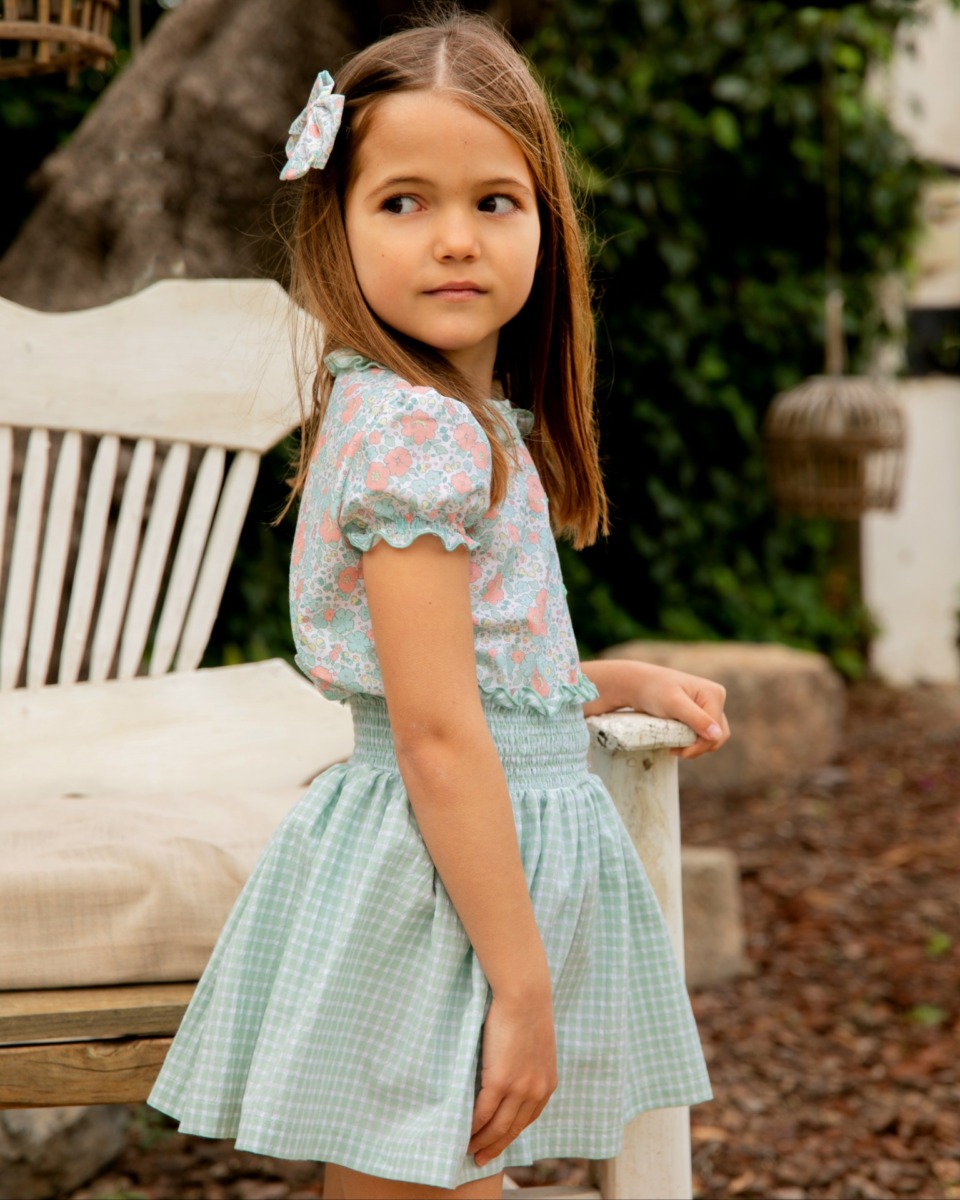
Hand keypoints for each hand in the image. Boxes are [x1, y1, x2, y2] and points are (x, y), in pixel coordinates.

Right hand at [468, 992, 557, 1167]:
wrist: (525, 995)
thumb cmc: (526, 1012)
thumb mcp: (535, 1046)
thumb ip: (527, 1068)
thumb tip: (509, 1078)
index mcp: (547, 1084)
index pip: (527, 1120)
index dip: (510, 1134)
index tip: (498, 1143)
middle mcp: (536, 1091)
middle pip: (512, 1129)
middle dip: (496, 1147)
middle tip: (481, 1159)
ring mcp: (519, 1088)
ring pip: (497, 1126)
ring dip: (482, 1141)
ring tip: (469, 1149)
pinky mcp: (501, 1081)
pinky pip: (483, 1112)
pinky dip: (473, 1125)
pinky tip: (464, 1131)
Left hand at [632, 663, 730, 759]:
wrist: (638, 685)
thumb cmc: (653, 691)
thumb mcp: (674, 704)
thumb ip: (696, 719)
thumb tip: (717, 735)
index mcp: (714, 694)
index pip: (716, 731)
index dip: (699, 745)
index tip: (676, 751)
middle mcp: (715, 699)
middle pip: (718, 736)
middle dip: (698, 747)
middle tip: (675, 750)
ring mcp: (709, 707)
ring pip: (713, 738)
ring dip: (696, 747)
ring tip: (675, 746)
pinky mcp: (701, 714)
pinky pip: (704, 735)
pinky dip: (693, 742)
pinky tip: (677, 741)